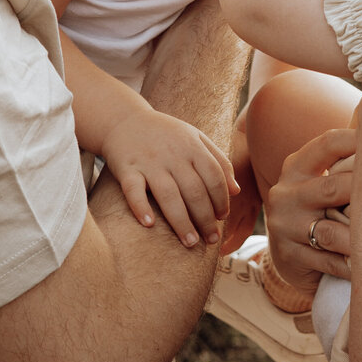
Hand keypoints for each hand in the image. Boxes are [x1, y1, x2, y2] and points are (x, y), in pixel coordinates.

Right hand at [100, 107, 238, 245]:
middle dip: (205, 218)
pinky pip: (133, 190)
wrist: (124, 119)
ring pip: (168, 195)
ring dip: (181, 221)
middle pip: (194, 190)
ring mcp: (149, 162)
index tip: (223, 217)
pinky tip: (150, 224)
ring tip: (190, 242)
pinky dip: (141, 207)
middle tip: (211, 239)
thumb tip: (236, 191)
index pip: (214, 176)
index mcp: (192, 146)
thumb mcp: (195, 138)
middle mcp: (172, 155)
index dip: (221, 199)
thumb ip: (218, 161)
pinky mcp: (126, 168)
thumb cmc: (166, 134)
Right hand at [264, 126, 355, 292]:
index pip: (329, 143)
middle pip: (332, 187)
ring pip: (331, 232)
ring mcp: (285, 227)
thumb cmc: (319, 209)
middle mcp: (286, 194)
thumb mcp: (321, 181)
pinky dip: (353, 265)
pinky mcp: (289, 257)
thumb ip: (347, 164)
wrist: (286, 253)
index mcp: (296, 167)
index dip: (361, 141)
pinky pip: (329, 262)